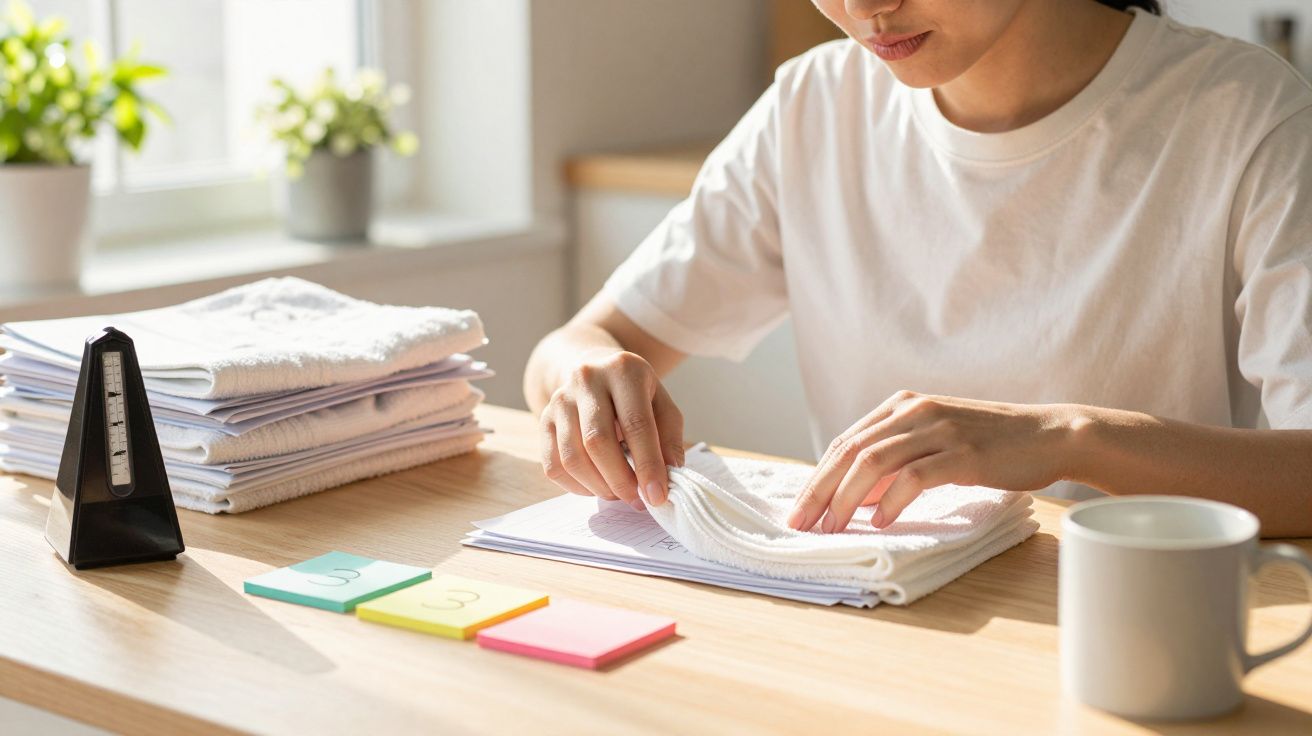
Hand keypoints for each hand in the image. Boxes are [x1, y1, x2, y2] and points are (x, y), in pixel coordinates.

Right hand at [539, 349, 684, 508]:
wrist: (595, 370)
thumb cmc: (636, 394)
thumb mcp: (662, 405)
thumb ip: (669, 439)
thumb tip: (668, 478)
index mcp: (623, 370)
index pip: (636, 424)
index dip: (647, 465)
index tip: (657, 496)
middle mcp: (587, 379)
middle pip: (597, 441)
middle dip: (620, 480)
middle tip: (637, 500)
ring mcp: (560, 399)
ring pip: (572, 457)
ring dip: (598, 486)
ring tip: (619, 493)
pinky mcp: (543, 420)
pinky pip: (554, 466)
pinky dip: (577, 487)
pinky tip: (596, 486)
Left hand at [788, 391, 1078, 531]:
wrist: (1049, 435)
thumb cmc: (991, 444)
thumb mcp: (934, 442)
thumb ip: (895, 461)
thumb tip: (853, 498)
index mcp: (902, 406)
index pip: (844, 442)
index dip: (816, 478)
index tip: (798, 511)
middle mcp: (914, 411)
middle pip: (849, 452)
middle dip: (819, 491)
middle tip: (800, 525)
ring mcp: (938, 429)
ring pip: (873, 462)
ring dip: (846, 500)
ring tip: (833, 529)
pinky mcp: (962, 453)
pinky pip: (913, 476)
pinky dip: (890, 500)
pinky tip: (879, 522)